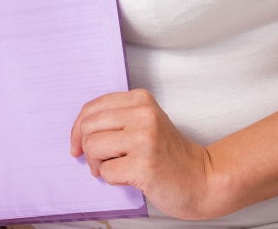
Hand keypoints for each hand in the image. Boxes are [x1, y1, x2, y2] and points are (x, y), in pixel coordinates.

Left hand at [69, 88, 225, 219]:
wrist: (201, 177)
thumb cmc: (168, 154)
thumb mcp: (145, 122)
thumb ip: (116, 119)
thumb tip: (78, 132)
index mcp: (140, 99)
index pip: (92, 107)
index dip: (78, 128)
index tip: (76, 144)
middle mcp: (142, 113)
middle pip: (88, 126)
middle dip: (85, 147)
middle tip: (95, 161)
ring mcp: (144, 138)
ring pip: (93, 147)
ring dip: (97, 164)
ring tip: (112, 169)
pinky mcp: (144, 164)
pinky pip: (106, 171)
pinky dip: (111, 178)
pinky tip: (128, 177)